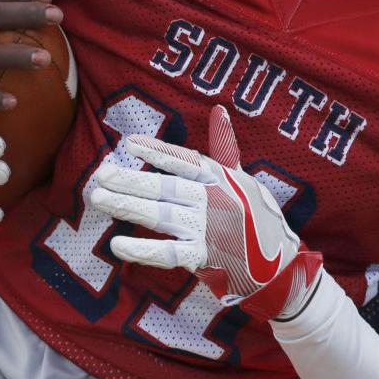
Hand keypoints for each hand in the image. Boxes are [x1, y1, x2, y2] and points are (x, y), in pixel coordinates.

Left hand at [87, 105, 321, 320]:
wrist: (281, 268)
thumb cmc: (259, 220)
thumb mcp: (244, 180)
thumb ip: (225, 149)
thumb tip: (219, 111)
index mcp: (222, 180)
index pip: (185, 161)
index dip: (157, 152)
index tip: (128, 144)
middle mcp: (214, 201)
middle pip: (165, 188)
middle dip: (131, 180)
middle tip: (100, 174)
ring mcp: (208, 231)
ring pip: (160, 216)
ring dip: (127, 207)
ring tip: (98, 198)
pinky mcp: (204, 259)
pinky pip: (168, 254)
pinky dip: (142, 250)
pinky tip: (118, 244)